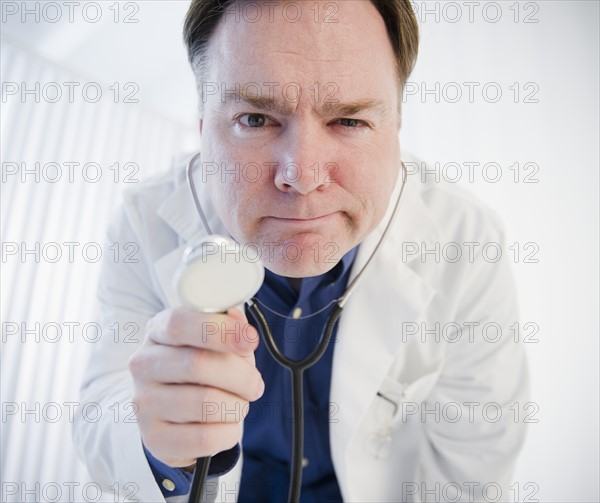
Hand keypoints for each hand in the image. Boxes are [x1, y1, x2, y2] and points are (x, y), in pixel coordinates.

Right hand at [129, 307, 263, 467]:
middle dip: (240, 376)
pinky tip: (226, 425)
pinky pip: (205, 439)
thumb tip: (240, 325)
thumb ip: (230, 328)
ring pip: (205, 403)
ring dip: (237, 406)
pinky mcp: (154, 438)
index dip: (220, 330)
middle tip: (255, 385)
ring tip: (238, 405)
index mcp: (158, 331)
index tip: (250, 340)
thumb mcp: (217, 342)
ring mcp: (144, 403)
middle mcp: (144, 365)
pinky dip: (229, 433)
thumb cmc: (203, 369)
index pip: (180, 323)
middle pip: (197, 363)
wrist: (179, 415)